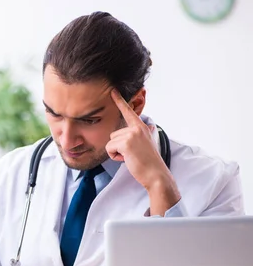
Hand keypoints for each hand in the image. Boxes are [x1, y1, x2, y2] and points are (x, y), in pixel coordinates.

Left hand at [107, 89, 179, 214]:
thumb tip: (148, 127)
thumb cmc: (149, 162)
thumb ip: (141, 134)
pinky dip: (114, 156)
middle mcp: (137, 128)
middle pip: (113, 134)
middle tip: (132, 154)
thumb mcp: (146, 143)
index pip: (128, 112)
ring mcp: (131, 134)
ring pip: (110, 142)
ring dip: (116, 152)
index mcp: (141, 127)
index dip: (119, 101)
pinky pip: (109, 148)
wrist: (156, 174)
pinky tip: (126, 159)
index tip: (112, 90)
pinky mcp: (126, 142)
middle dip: (118, 147)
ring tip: (130, 157)